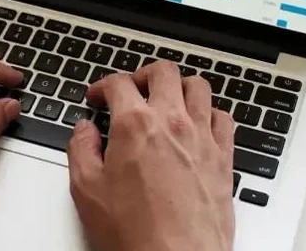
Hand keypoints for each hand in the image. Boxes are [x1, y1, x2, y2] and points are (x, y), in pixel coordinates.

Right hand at [67, 61, 234, 250]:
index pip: (119, 84)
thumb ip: (81, 150)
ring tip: (167, 99)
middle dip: (143, 75)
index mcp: (135, 124)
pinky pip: (224, 118)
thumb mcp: (87, 191)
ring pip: (198, 86)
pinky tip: (199, 124)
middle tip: (132, 90)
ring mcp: (202, 137)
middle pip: (163, 72)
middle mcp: (172, 122)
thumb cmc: (136, 234)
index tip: (98, 97)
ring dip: (180, 86)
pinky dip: (210, 113)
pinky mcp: (223, 157)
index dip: (102, 85)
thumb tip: (83, 131)